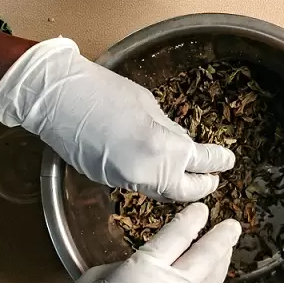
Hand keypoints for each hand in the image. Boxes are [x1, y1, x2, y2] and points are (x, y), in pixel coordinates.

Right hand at [0, 37, 234, 200]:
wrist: (54, 98)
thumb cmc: (103, 91)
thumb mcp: (149, 105)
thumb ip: (171, 131)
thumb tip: (187, 146)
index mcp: (163, 148)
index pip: (201, 162)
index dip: (218, 161)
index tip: (229, 160)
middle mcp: (146, 172)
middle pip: (184, 192)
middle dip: (202, 186)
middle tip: (213, 179)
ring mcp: (125, 180)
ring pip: (161, 192)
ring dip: (177, 185)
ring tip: (189, 175)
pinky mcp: (107, 181)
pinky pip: (139, 185)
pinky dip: (154, 180)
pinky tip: (157, 168)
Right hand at [0, 203, 240, 282]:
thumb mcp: (98, 278)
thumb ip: (134, 268)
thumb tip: (155, 267)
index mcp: (144, 274)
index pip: (177, 238)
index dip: (192, 221)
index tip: (203, 211)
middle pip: (206, 262)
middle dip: (222, 241)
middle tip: (233, 227)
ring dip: (216, 269)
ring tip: (222, 253)